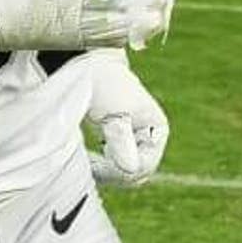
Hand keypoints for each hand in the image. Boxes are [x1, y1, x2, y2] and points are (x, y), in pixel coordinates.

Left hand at [86, 50, 168, 187]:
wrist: (88, 67)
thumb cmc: (103, 85)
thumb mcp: (112, 112)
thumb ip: (120, 139)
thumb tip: (131, 170)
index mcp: (156, 130)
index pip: (143, 166)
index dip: (119, 172)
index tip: (92, 166)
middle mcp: (151, 139)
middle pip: (137, 174)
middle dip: (113, 175)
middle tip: (87, 166)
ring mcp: (137, 143)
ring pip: (125, 174)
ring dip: (106, 174)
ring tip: (84, 162)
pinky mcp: (121, 145)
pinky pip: (115, 169)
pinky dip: (101, 169)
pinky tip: (86, 161)